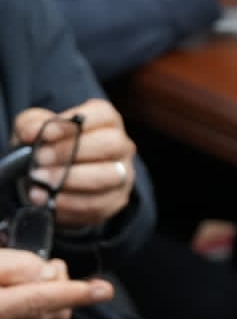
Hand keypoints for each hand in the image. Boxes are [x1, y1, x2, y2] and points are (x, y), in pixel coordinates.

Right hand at [0, 251, 111, 318]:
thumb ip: (12, 266)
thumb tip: (47, 272)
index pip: (40, 301)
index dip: (75, 293)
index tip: (103, 289)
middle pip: (52, 317)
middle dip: (63, 292)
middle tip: (52, 271)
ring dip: (55, 310)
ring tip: (38, 289)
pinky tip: (27, 314)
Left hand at [12, 99, 137, 228]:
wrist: (50, 181)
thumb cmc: (47, 147)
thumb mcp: (34, 128)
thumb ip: (31, 123)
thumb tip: (31, 133)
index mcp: (106, 121)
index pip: (102, 115)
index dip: (74, 124)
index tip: (45, 134)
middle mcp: (122, 145)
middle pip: (111, 144)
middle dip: (71, 152)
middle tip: (39, 160)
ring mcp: (123, 174)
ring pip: (108, 176)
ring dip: (70, 180)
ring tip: (39, 182)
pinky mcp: (116, 200)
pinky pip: (98, 203)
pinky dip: (69, 203)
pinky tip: (47, 200)